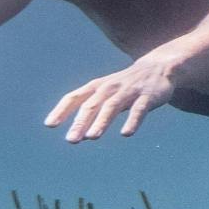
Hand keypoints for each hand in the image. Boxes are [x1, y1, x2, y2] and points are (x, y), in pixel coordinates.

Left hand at [45, 54, 175, 143]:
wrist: (159, 68)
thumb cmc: (126, 85)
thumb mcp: (106, 93)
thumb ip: (92, 111)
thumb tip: (78, 135)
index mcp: (97, 87)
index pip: (74, 98)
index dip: (62, 110)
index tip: (50, 125)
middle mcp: (109, 88)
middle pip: (91, 105)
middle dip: (80, 122)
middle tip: (71, 140)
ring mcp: (128, 92)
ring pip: (112, 107)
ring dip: (101, 122)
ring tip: (91, 137)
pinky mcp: (147, 97)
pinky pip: (139, 110)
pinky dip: (132, 121)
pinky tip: (126, 133)